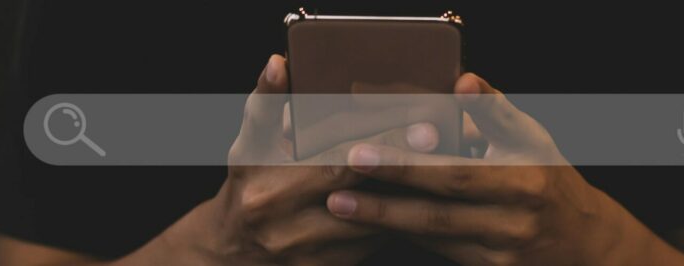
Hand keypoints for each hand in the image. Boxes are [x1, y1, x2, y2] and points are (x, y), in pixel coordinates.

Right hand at [131, 55, 445, 265]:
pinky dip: (400, 219)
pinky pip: (375, 244)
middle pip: (364, 191)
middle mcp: (290, 225)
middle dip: (407, 167)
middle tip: (446, 143)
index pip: (338, 160)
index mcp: (271, 186)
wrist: (237, 252)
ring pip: (376, 223)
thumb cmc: (249, 185)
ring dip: (411, 195)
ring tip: (446, 167)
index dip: (384, 142)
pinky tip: (423, 198)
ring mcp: (311, 253)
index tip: (424, 126)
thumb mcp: (249, 143)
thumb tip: (280, 63)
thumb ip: (267, 102)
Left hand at [324, 73, 647, 264]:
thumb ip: (493, 110)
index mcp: (524, 180)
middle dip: (385, 197)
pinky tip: (372, 223)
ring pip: (433, 235)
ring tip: (340, 205)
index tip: (366, 151)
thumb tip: (461, 80)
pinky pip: (438, 251)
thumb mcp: (531, 138)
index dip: (410, 164)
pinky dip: (403, 235)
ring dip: (385, 219)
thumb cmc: (548, 177)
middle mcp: (513, 220)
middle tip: (341, 179)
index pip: (458, 172)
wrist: (581, 242)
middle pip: (439, 211)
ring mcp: (501, 253)